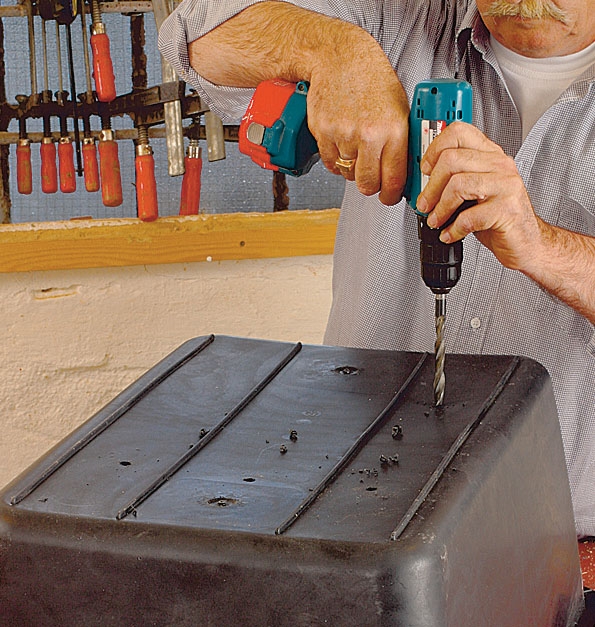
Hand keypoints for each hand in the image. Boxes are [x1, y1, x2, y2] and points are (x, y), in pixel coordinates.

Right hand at [305, 32, 409, 205]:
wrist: (340, 58)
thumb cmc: (372, 79)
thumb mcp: (399, 108)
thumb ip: (401, 142)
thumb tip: (405, 173)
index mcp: (393, 129)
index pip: (394, 179)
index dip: (391, 195)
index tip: (389, 197)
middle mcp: (368, 134)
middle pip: (367, 184)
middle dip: (371, 187)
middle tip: (372, 181)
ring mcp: (343, 135)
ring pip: (348, 174)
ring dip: (352, 169)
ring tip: (357, 150)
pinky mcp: (323, 133)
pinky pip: (330, 163)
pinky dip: (336, 160)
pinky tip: (342, 144)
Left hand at [416, 122, 543, 272]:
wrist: (526, 240)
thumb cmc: (497, 217)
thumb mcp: (474, 192)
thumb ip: (453, 180)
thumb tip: (422, 183)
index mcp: (490, 155)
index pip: (458, 133)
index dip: (434, 150)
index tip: (425, 170)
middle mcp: (499, 165)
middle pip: (451, 160)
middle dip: (430, 187)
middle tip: (424, 204)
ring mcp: (505, 185)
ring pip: (458, 185)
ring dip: (440, 209)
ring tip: (436, 221)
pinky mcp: (507, 210)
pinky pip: (469, 217)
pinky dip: (453, 229)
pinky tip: (450, 234)